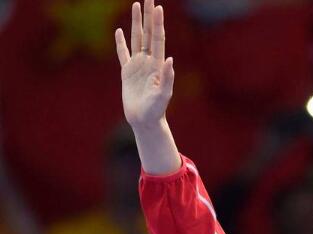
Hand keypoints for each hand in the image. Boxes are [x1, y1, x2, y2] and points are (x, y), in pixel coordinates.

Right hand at [115, 0, 173, 130]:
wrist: (145, 120)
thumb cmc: (156, 110)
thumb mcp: (163, 95)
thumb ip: (167, 78)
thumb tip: (170, 59)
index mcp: (158, 64)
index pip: (158, 39)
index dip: (158, 23)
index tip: (158, 8)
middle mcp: (148, 61)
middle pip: (148, 33)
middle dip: (148, 16)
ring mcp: (137, 65)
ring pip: (136, 38)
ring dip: (136, 22)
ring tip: (135, 5)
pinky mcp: (127, 72)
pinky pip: (123, 53)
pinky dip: (120, 42)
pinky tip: (119, 31)